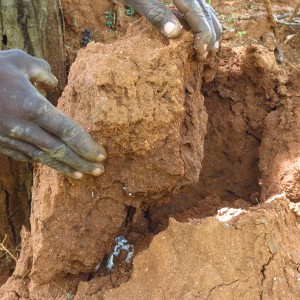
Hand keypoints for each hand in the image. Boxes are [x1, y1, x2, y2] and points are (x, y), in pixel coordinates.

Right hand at [0, 49, 105, 178]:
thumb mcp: (18, 60)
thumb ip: (41, 71)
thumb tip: (54, 84)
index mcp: (32, 106)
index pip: (67, 130)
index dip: (86, 144)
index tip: (101, 154)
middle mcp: (23, 127)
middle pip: (60, 150)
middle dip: (82, 162)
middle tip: (100, 171)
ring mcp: (11, 138)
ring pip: (44, 158)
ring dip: (65, 168)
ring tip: (83, 175)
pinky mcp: (2, 143)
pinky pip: (27, 156)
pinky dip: (44, 163)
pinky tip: (55, 166)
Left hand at [120, 0, 221, 58]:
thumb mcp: (139, 0)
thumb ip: (156, 14)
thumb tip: (175, 33)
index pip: (198, 14)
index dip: (203, 35)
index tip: (201, 53)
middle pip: (206, 13)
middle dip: (210, 36)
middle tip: (206, 56)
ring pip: (207, 10)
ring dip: (211, 30)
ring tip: (211, 48)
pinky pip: (201, 8)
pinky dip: (205, 22)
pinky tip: (204, 33)